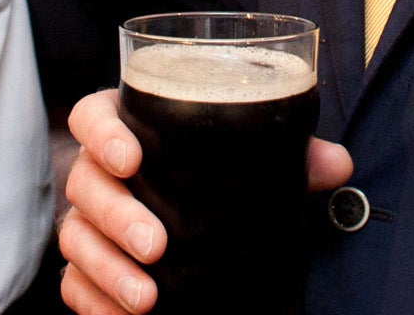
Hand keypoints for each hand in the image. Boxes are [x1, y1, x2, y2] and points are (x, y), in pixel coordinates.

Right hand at [57, 88, 352, 314]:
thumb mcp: (250, 160)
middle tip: (155, 243)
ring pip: (76, 239)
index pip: (93, 117)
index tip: (131, 157)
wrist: (201, 220)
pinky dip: (93, 303)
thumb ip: (292, 156)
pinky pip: (75, 285)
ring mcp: (89, 222)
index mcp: (128, 129)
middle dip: (116, 216)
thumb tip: (338, 163)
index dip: (102, 134)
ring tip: (146, 297)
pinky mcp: (87, 268)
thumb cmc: (216, 173)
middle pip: (85, 184)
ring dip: (107, 269)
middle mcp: (99, 173)